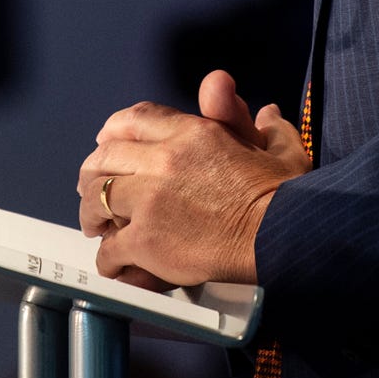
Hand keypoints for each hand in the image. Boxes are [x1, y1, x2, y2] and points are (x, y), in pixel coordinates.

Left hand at [76, 70, 309, 288]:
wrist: (281, 238)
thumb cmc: (285, 198)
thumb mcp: (280, 149)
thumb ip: (268, 127)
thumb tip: (268, 112)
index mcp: (191, 134)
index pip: (133, 120)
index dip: (113, 133)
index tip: (107, 144)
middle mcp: (163, 160)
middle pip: (104, 158)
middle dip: (94, 174)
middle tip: (95, 191)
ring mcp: (149, 199)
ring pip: (96, 198)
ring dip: (93, 214)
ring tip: (98, 227)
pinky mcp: (146, 239)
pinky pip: (109, 249)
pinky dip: (110, 260)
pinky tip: (118, 265)